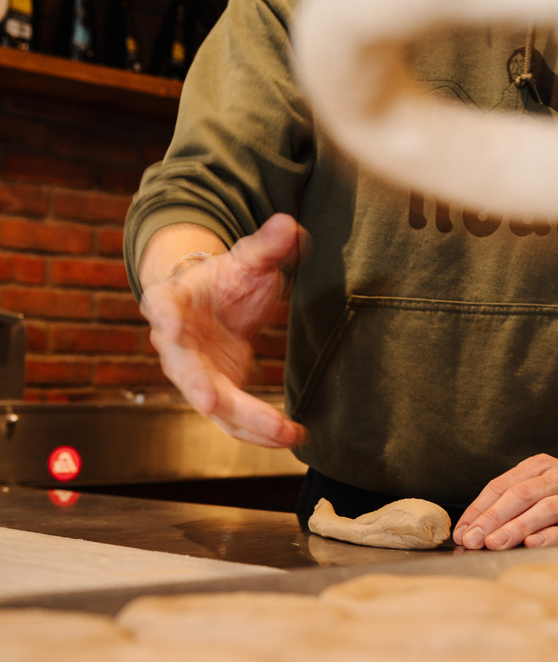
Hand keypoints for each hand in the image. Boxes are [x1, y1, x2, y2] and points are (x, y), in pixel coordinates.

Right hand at [141, 213, 307, 447]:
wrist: (214, 304)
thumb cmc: (225, 281)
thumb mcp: (247, 259)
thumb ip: (267, 246)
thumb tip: (289, 226)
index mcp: (172, 301)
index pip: (161, 305)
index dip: (163, 314)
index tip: (167, 322)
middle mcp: (175, 346)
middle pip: (186, 371)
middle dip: (201, 388)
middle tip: (212, 401)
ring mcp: (195, 375)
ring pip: (215, 407)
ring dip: (248, 422)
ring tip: (284, 431)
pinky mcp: (217, 395)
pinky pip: (237, 420)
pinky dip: (262, 431)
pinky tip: (293, 435)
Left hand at [453, 452, 557, 549]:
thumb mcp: (543, 479)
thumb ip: (514, 496)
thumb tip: (476, 526)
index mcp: (540, 466)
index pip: (502, 486)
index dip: (479, 508)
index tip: (462, 529)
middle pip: (520, 496)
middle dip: (492, 519)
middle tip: (472, 539)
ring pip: (544, 510)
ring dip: (516, 527)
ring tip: (495, 542)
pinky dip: (551, 536)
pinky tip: (533, 544)